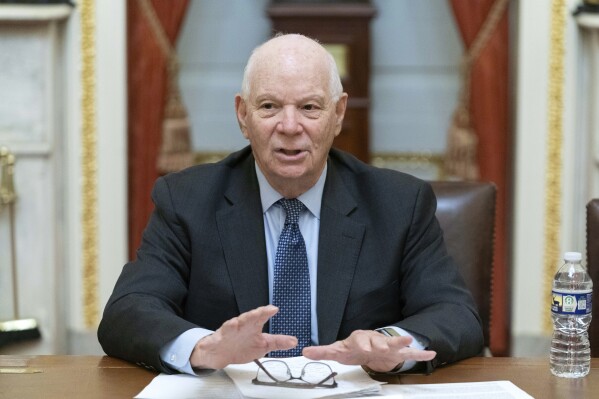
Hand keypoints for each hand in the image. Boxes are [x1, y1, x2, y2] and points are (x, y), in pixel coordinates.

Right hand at [190, 305, 296, 369]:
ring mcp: (227, 333)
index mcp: (252, 326)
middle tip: (259, 312)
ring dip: (232, 325)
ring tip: (234, 323)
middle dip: (252, 315)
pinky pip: (213, 341)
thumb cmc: (243, 345)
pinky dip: (212, 341)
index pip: (260, 317)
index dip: (266, 312)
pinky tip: (210, 341)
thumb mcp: (263, 345)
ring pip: (229, 326)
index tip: (274, 309)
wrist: (223, 353)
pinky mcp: (215, 342)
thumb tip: (294, 341)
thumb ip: (278, 342)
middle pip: (246, 318)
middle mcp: (240, 326)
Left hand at [302, 329, 435, 372]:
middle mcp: (375, 340)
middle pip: (377, 341)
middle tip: (381, 349)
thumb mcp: (338, 350)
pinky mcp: (398, 352)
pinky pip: (410, 353)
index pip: (357, 339)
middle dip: (379, 345)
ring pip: (394, 344)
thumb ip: (322, 351)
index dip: (358, 342)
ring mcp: (388, 346)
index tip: (360, 345)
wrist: (370, 346)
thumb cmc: (354, 348)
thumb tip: (304, 351)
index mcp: (360, 339)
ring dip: (400, 342)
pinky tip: (431, 354)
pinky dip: (421, 354)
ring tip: (409, 340)